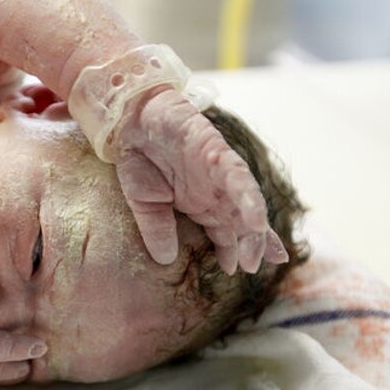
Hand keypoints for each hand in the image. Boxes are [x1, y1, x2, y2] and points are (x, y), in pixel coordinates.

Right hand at [114, 88, 287, 272]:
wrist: (130, 119)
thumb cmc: (139, 158)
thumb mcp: (144, 203)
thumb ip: (157, 230)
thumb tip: (165, 260)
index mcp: (200, 202)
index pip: (226, 230)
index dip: (235, 249)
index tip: (240, 271)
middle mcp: (215, 188)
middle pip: (241, 219)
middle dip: (252, 243)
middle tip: (253, 267)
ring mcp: (218, 170)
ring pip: (245, 201)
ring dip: (254, 226)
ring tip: (259, 253)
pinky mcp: (215, 150)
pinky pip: (237, 175)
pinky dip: (247, 196)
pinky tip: (255, 219)